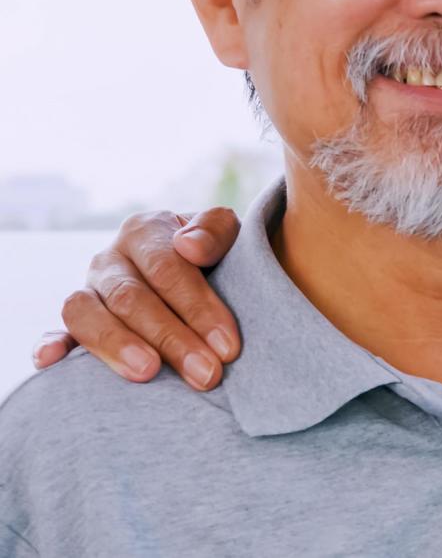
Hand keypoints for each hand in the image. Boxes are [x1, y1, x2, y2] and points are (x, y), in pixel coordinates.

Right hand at [33, 207, 243, 389]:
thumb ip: (215, 231)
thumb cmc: (215, 255)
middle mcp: (110, 260)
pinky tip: (52, 363)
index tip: (228, 346)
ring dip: (116, 345)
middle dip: (171, 339)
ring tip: (148, 373)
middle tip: (205, 373)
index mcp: (145, 231)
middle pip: (131, 298)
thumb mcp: (226, 234)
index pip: (168, 269)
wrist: (199, 267)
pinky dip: (50, 345)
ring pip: (86, 314)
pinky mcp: (74, 322)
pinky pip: (57, 331)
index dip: (198, 308)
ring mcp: (89, 291)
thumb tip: (188, 245)